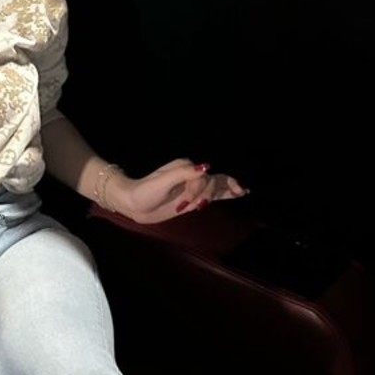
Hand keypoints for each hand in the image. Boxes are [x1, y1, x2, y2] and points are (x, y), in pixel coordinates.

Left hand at [109, 159, 247, 225]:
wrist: (133, 204)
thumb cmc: (144, 193)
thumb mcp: (161, 183)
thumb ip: (183, 174)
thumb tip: (206, 167)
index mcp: (184, 167)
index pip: (202, 177)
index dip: (197, 191)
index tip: (182, 206)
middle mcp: (191, 173)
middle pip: (213, 180)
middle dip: (208, 195)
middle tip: (196, 207)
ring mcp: (193, 185)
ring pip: (218, 184)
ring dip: (225, 191)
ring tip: (240, 192)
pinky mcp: (194, 196)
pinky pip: (215, 192)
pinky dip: (228, 192)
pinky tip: (240, 192)